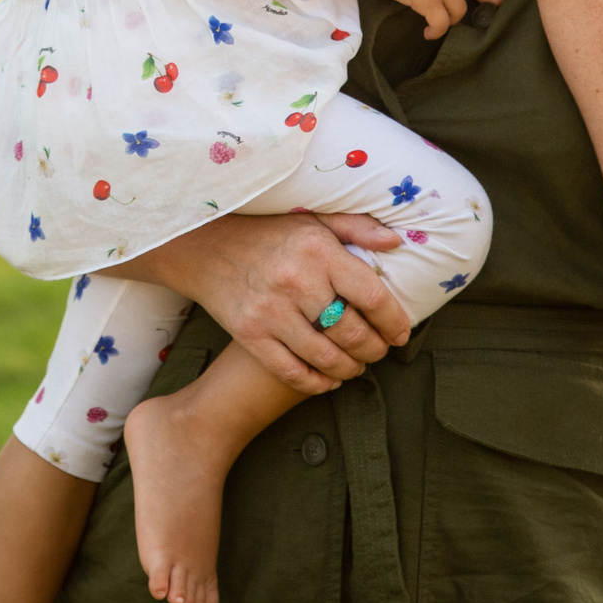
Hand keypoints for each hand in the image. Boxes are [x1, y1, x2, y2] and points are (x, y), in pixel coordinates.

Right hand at [103, 212, 408, 393]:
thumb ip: (356, 228)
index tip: (401, 333)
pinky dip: (317, 382)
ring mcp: (270, 311)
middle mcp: (296, 281)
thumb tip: (396, 241)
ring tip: (357, 366)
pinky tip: (329, 380)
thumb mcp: (311, 219)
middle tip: (380, 351)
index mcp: (318, 250)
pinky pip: (291, 371)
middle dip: (375, 349)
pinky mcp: (249, 334)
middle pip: (352, 332)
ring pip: (325, 356)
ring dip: (350, 368)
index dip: (393, 321)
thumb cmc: (265, 233)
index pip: (371, 296)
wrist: (201, 245)